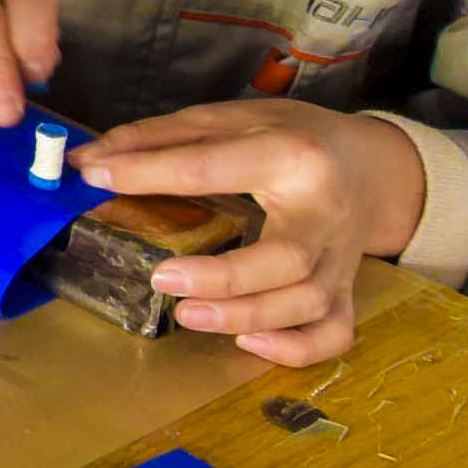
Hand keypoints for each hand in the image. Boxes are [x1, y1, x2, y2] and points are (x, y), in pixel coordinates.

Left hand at [73, 99, 423, 366]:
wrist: (376, 166)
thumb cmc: (298, 140)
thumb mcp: (236, 119)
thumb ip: (163, 136)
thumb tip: (90, 159)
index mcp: (293, 156)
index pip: (214, 167)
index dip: (148, 173)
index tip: (97, 177)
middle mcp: (324, 213)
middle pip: (285, 260)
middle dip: (223, 279)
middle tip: (160, 277)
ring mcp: (340, 259)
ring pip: (308, 303)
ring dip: (247, 318)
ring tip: (188, 314)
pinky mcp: (347, 291)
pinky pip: (333, 334)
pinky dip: (295, 349)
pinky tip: (248, 343)